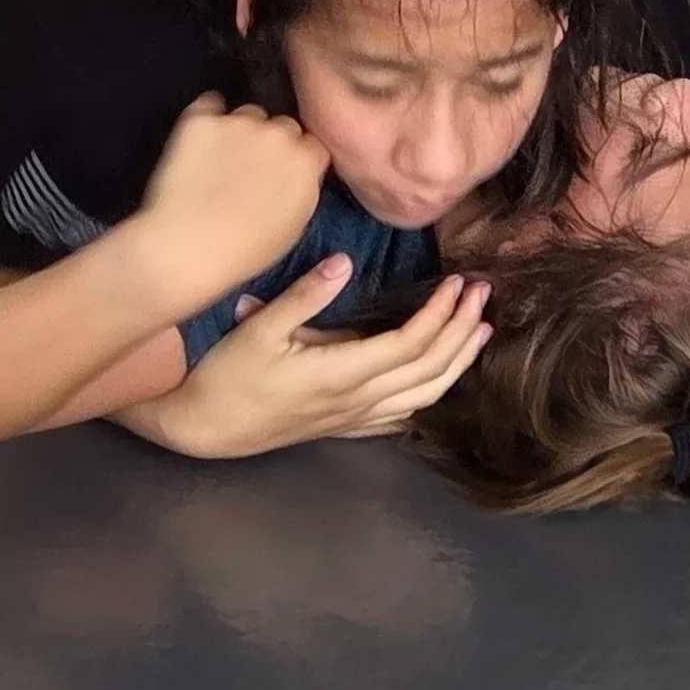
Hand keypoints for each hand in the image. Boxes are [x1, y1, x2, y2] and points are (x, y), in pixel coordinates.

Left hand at [133, 95, 327, 314]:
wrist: (189, 247)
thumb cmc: (244, 250)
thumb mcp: (294, 226)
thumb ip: (304, 188)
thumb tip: (300, 173)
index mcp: (306, 160)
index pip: (311, 145)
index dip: (297, 159)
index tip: (284, 173)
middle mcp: (277, 133)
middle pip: (282, 126)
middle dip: (271, 143)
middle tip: (251, 170)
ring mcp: (238, 122)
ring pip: (247, 115)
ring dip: (240, 132)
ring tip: (220, 163)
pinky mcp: (202, 120)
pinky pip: (209, 106)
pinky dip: (207, 121)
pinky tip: (201, 145)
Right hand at [153, 265, 492, 457]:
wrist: (206, 428)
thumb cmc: (227, 375)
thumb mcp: (257, 328)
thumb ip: (304, 296)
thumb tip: (343, 261)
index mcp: (341, 373)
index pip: (410, 343)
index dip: (441, 314)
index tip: (458, 283)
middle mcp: (358, 401)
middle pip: (430, 370)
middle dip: (462, 332)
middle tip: (483, 296)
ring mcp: (356, 419)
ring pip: (425, 396)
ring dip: (458, 363)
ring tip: (480, 332)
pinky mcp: (347, 428)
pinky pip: (403, 415)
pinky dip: (431, 393)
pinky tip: (440, 379)